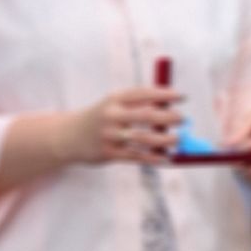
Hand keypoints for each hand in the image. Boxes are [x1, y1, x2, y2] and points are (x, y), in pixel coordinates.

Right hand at [63, 86, 183, 164]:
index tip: (182, 97)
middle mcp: (111, 115)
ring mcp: (109, 135)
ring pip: (142, 138)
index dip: (164, 94)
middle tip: (183, 119)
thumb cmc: (101, 118)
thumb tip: (170, 104)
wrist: (68, 136)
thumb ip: (138, 103)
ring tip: (178, 139)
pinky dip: (153, 157)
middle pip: (145, 115)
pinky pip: (136, 156)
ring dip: (164, 140)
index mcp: (114, 99)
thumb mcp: (113, 104)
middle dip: (168, 117)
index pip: (143, 93)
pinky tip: (166, 157)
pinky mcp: (108, 153)